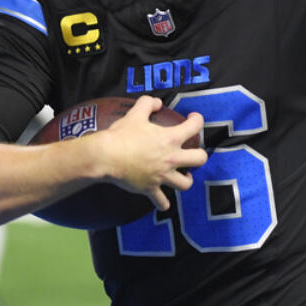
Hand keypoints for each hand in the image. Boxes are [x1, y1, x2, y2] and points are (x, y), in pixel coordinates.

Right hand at [98, 95, 207, 210]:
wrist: (106, 156)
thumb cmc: (121, 135)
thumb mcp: (135, 114)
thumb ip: (147, 104)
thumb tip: (157, 102)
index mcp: (171, 138)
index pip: (195, 127)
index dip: (197, 120)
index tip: (193, 119)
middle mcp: (172, 158)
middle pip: (200, 159)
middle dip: (199, 155)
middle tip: (191, 152)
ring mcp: (162, 176)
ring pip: (186, 184)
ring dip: (186, 180)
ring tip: (183, 176)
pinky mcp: (150, 189)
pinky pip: (161, 202)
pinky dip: (162, 203)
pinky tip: (163, 202)